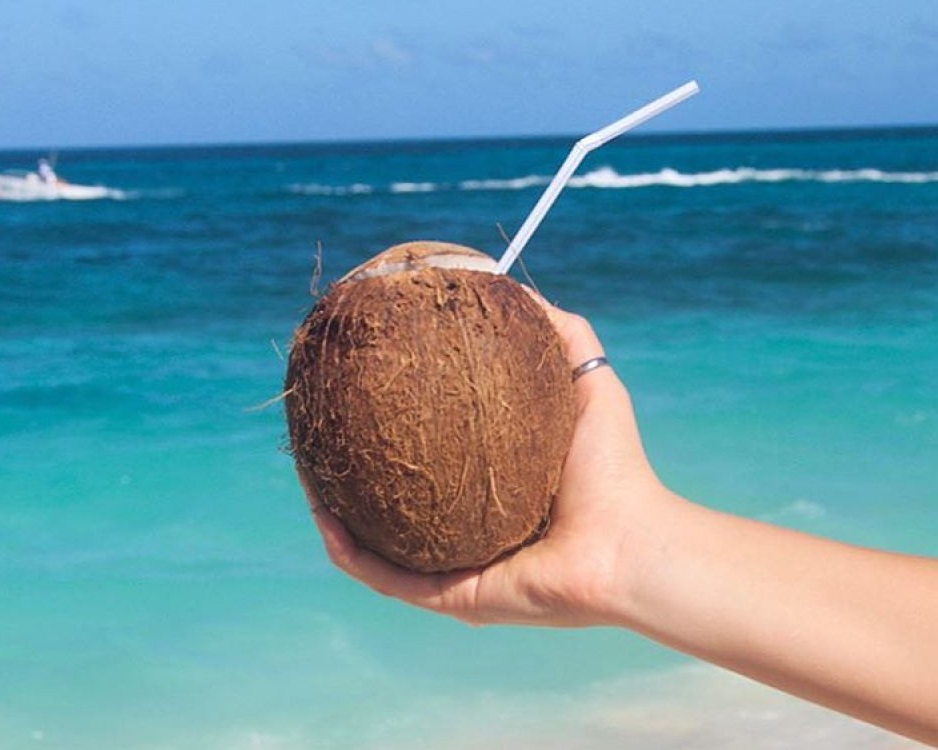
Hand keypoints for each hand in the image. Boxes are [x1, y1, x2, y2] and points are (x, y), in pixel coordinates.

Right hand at [307, 299, 666, 626]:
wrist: (632, 542)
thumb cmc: (617, 466)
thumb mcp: (586, 382)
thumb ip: (559, 334)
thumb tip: (513, 286)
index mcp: (486, 486)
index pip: (425, 454)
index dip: (389, 424)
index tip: (361, 386)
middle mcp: (463, 527)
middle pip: (388, 497)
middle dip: (348, 466)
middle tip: (320, 426)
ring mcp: (452, 566)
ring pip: (372, 540)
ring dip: (331, 508)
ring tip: (305, 467)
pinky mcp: (450, 598)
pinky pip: (385, 576)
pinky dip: (349, 550)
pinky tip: (323, 513)